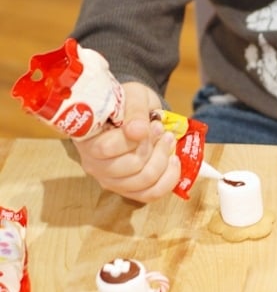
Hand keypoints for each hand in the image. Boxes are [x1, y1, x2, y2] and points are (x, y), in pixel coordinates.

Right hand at [73, 81, 180, 201]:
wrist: (131, 111)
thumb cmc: (128, 101)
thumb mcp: (132, 96)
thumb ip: (134, 112)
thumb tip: (138, 131)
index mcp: (87, 139)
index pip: (107, 149)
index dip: (134, 139)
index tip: (153, 124)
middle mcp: (93, 164)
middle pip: (129, 167)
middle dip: (154, 148)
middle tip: (162, 130)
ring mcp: (109, 179)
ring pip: (142, 181)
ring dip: (163, 160)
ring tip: (169, 140)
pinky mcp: (126, 189)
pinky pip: (149, 195)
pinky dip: (168, 179)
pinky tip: (174, 161)